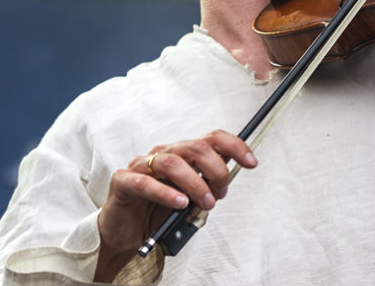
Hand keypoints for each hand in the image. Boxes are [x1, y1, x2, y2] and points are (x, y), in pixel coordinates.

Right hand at [94, 130, 256, 280]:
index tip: (251, 162)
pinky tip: (180, 203)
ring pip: (172, 162)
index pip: (210, 139)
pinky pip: (145, 183)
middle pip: (194, 147)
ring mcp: (140, 166)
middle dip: (215, 169)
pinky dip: (166, 193)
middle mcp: (162, 155)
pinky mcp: (123, 181)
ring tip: (206, 203)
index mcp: (181, 156)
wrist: (126, 235)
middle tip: (220, 193)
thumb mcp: (190, 203)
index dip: (233, 146)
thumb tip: (223, 185)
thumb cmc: (157, 215)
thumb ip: (205, 191)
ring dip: (195, 183)